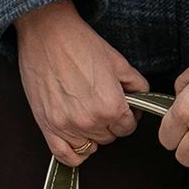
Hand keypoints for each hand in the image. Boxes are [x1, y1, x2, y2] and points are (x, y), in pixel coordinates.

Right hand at [16, 0, 145, 169]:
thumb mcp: (119, 62)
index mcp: (111, 106)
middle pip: (110, 137)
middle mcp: (90, 121)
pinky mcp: (47, 126)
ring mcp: (66, 126)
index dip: (127, 116)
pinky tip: (77, 138)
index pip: (128, 128)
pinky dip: (74, 152)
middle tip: (102, 103)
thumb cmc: (81, 44)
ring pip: (90, 146)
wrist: (47, 33)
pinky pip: (65, 156)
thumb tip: (141, 100)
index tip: (121, 106)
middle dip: (110, 123)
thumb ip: (137, 86)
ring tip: (87, 113)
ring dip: (92, 133)